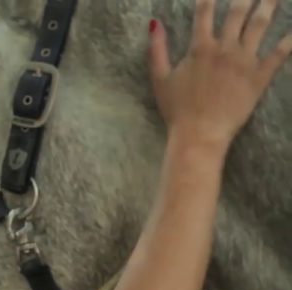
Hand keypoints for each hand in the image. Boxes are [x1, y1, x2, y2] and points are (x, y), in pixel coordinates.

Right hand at [149, 0, 291, 158]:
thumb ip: (157, 48)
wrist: (200, 133)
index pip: (205, 13)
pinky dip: (289, 39)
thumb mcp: (160, 78)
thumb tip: (154, 23)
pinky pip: (279, 53)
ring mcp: (245, 62)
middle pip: (238, 13)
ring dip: (268, 6)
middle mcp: (225, 49)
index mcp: (200, 48)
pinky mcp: (260, 77)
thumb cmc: (177, 109)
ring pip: (260, 26)